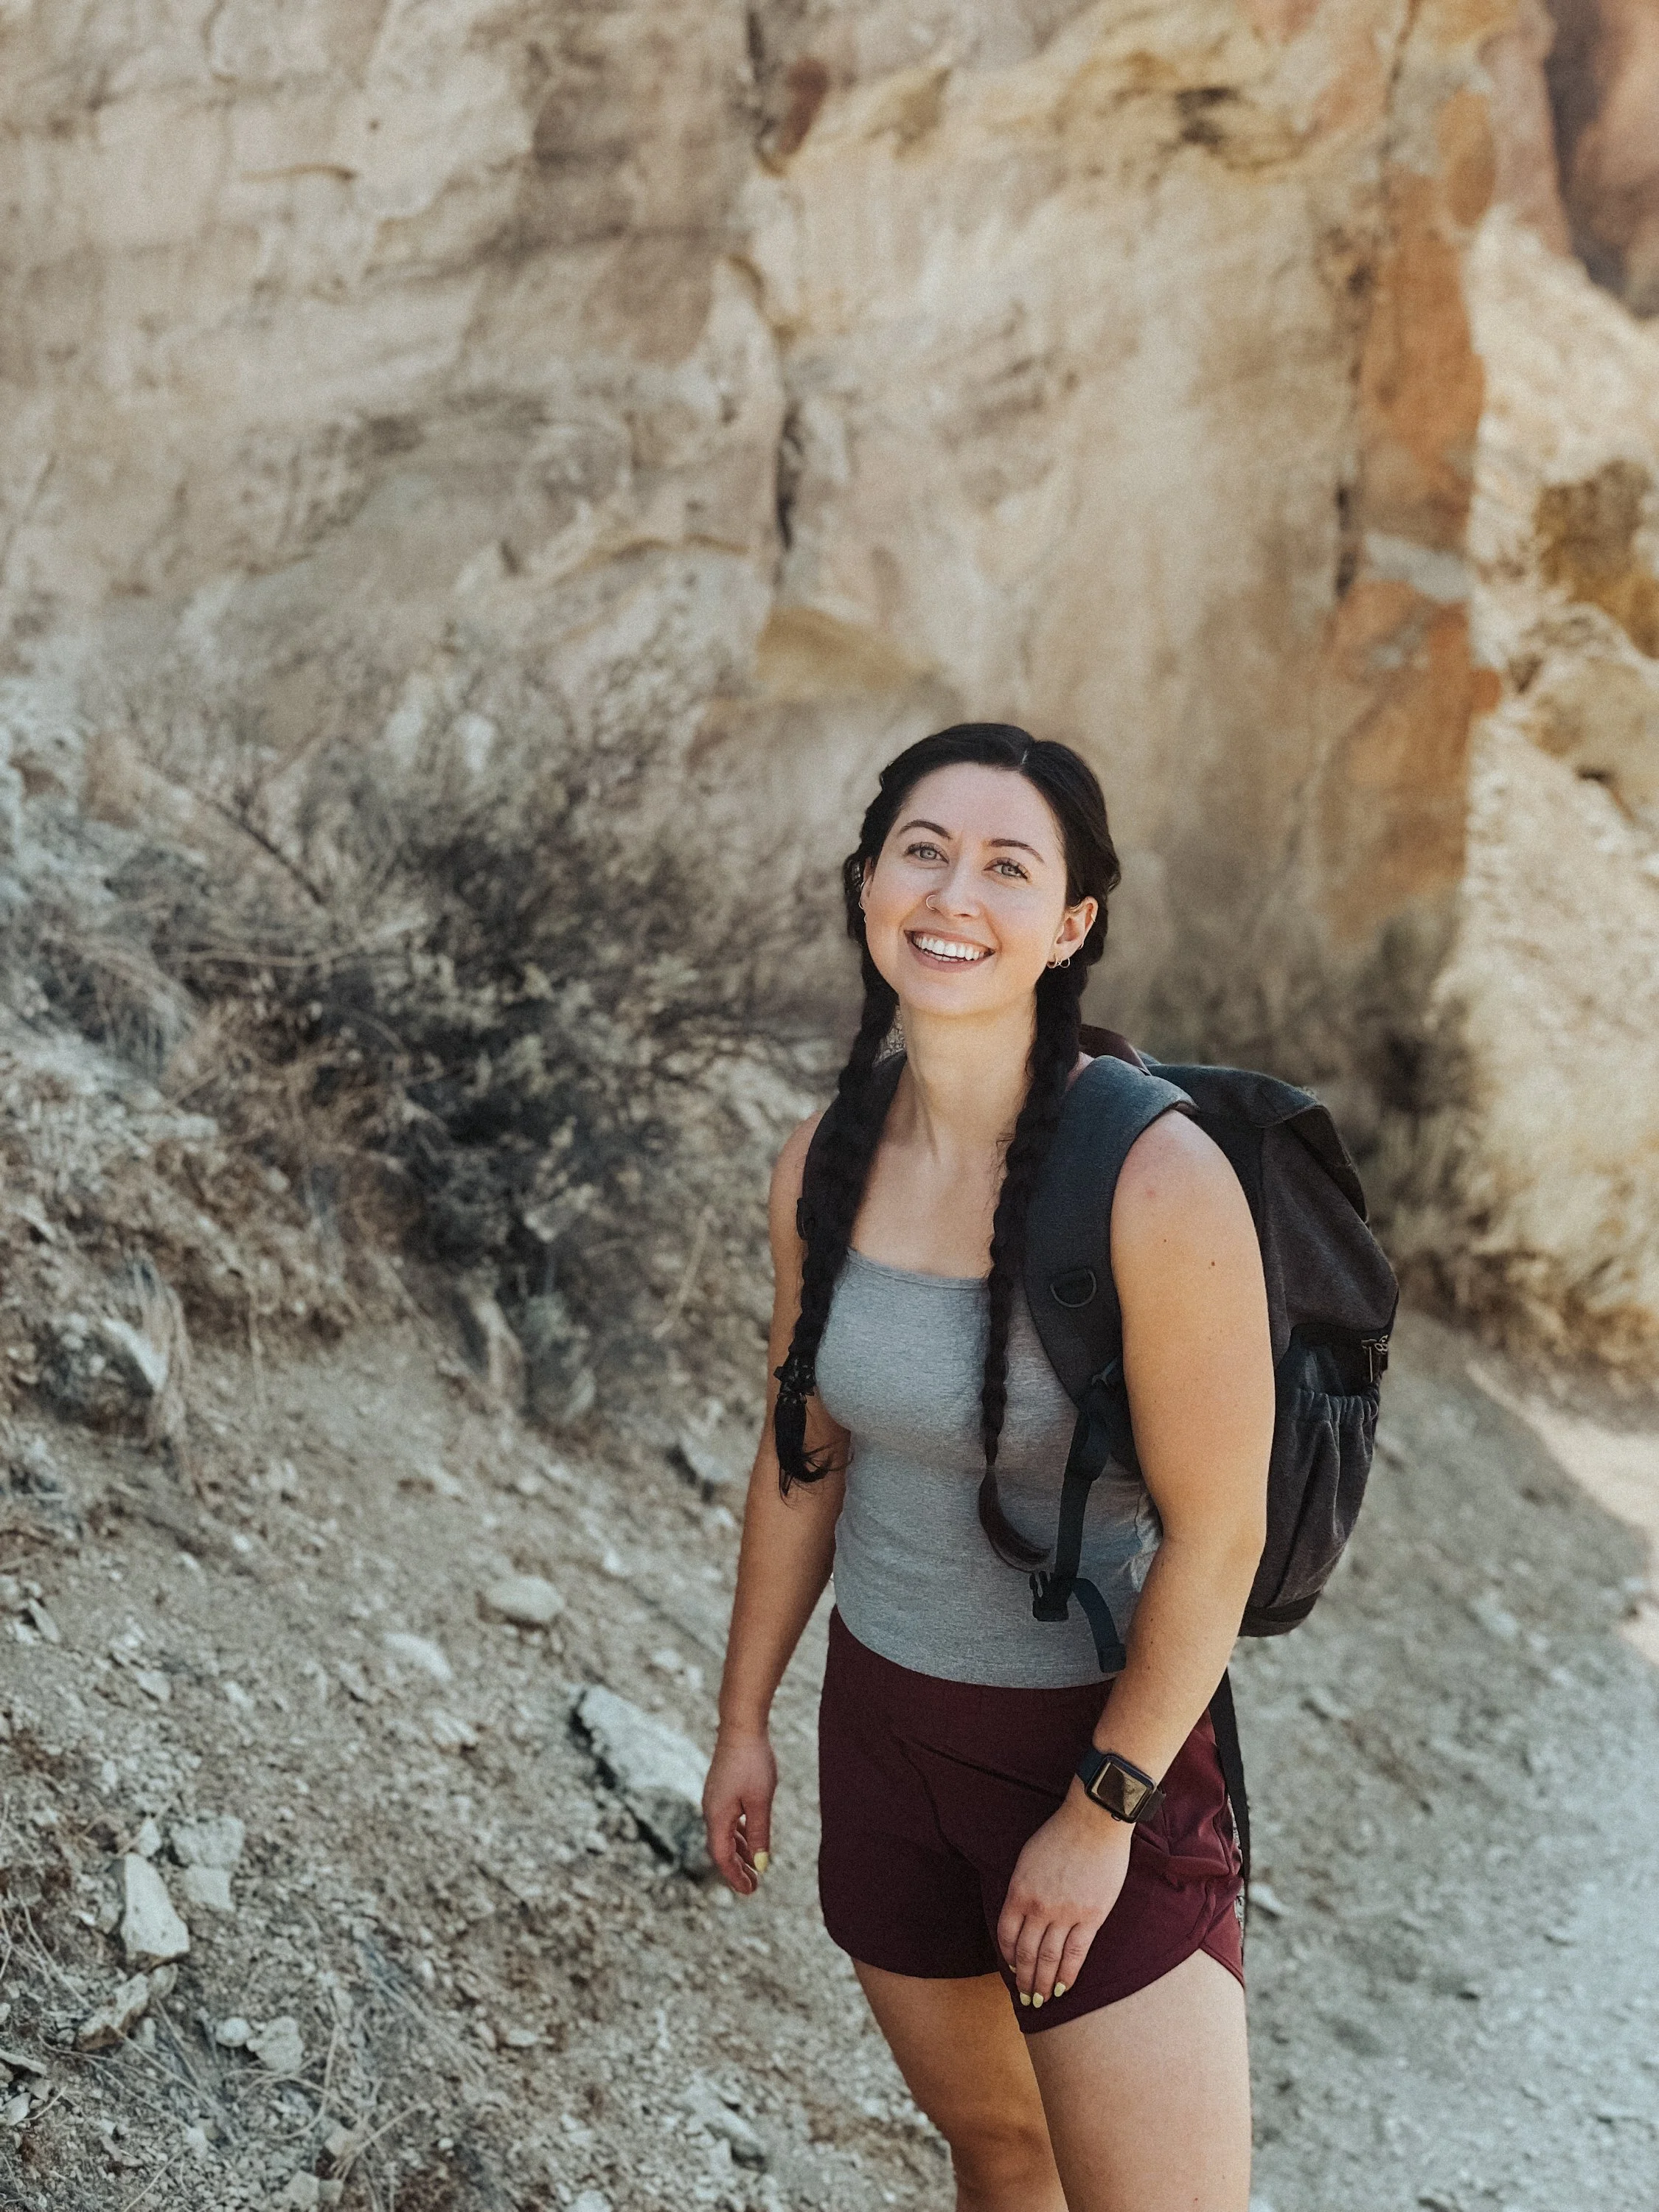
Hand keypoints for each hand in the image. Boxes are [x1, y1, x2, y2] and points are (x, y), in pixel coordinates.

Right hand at [702, 1723, 776, 1894]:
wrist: (741, 1725)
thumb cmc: (753, 1762)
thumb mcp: (760, 1802)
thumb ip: (759, 1833)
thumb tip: (761, 1864)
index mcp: (717, 1815)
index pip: (722, 1856)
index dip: (735, 1876)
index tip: (750, 1891)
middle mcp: (711, 1809)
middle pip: (721, 1847)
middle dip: (737, 1868)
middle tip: (754, 1885)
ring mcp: (715, 1798)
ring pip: (725, 1833)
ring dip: (740, 1851)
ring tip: (756, 1865)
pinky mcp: (721, 1788)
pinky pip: (728, 1819)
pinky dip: (739, 1833)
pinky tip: (752, 1835)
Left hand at [996, 1784, 1132, 2006]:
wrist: (1094, 1822)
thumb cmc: (1060, 1834)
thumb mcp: (1028, 1858)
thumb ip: (1023, 1888)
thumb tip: (1021, 1915)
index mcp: (1019, 1890)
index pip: (1007, 1934)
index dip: (1007, 1955)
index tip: (1010, 1967)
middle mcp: (1039, 1907)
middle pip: (1026, 1952)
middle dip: (1024, 1978)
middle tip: (1025, 1997)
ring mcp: (1065, 1913)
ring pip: (1049, 1959)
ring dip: (1042, 1983)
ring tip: (1041, 2000)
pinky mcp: (1091, 1917)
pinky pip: (1076, 1954)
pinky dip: (1067, 1974)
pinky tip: (1062, 1988)